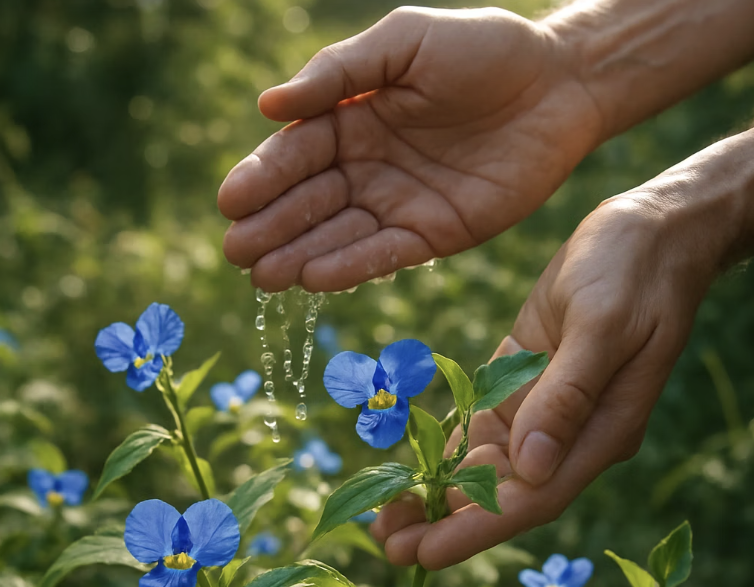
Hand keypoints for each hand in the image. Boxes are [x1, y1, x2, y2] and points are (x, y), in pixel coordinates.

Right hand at [218, 6, 601, 291]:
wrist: (560, 86)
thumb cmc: (483, 51)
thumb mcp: (405, 43)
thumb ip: (340, 72)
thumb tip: (269, 106)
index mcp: (353, 118)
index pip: (296, 154)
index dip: (262, 178)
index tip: (230, 203)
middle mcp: (368, 167)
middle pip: (309, 202)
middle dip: (271, 228)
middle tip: (237, 252)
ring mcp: (399, 205)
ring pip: (339, 236)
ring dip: (299, 256)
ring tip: (263, 277)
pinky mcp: (434, 236)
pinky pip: (385, 255)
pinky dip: (351, 267)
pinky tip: (315, 279)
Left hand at [371, 166, 732, 567]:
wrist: (648, 231)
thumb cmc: (635, 270)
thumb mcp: (603, 326)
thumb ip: (567, 397)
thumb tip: (532, 468)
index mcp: (601, 431)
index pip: (532, 499)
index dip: (476, 529)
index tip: (424, 554)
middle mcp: (570, 434)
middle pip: (502, 494)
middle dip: (444, 522)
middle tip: (386, 548)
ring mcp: (546, 411)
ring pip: (484, 466)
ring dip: (436, 492)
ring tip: (384, 518)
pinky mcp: (525, 382)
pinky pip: (479, 426)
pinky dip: (443, 448)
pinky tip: (408, 469)